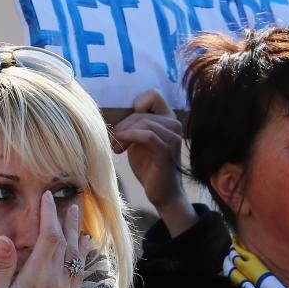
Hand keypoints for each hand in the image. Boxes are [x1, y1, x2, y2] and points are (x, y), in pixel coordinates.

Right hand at [0, 192, 88, 287]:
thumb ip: (3, 267)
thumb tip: (5, 239)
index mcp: (37, 277)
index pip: (49, 237)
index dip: (50, 215)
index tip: (48, 198)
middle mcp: (57, 283)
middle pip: (67, 244)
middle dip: (68, 222)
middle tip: (72, 203)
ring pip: (77, 259)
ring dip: (77, 237)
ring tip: (80, 222)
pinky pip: (80, 274)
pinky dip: (82, 258)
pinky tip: (83, 252)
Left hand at [111, 89, 195, 236]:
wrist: (162, 193)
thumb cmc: (149, 167)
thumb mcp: (139, 140)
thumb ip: (134, 125)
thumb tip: (114, 112)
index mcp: (168, 118)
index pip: (152, 95)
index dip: (135, 106)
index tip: (124, 124)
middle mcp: (174, 124)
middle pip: (141, 111)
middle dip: (123, 125)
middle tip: (114, 142)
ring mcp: (173, 137)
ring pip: (143, 122)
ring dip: (124, 133)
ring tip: (117, 148)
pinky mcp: (167, 151)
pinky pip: (147, 135)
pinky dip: (130, 137)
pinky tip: (120, 146)